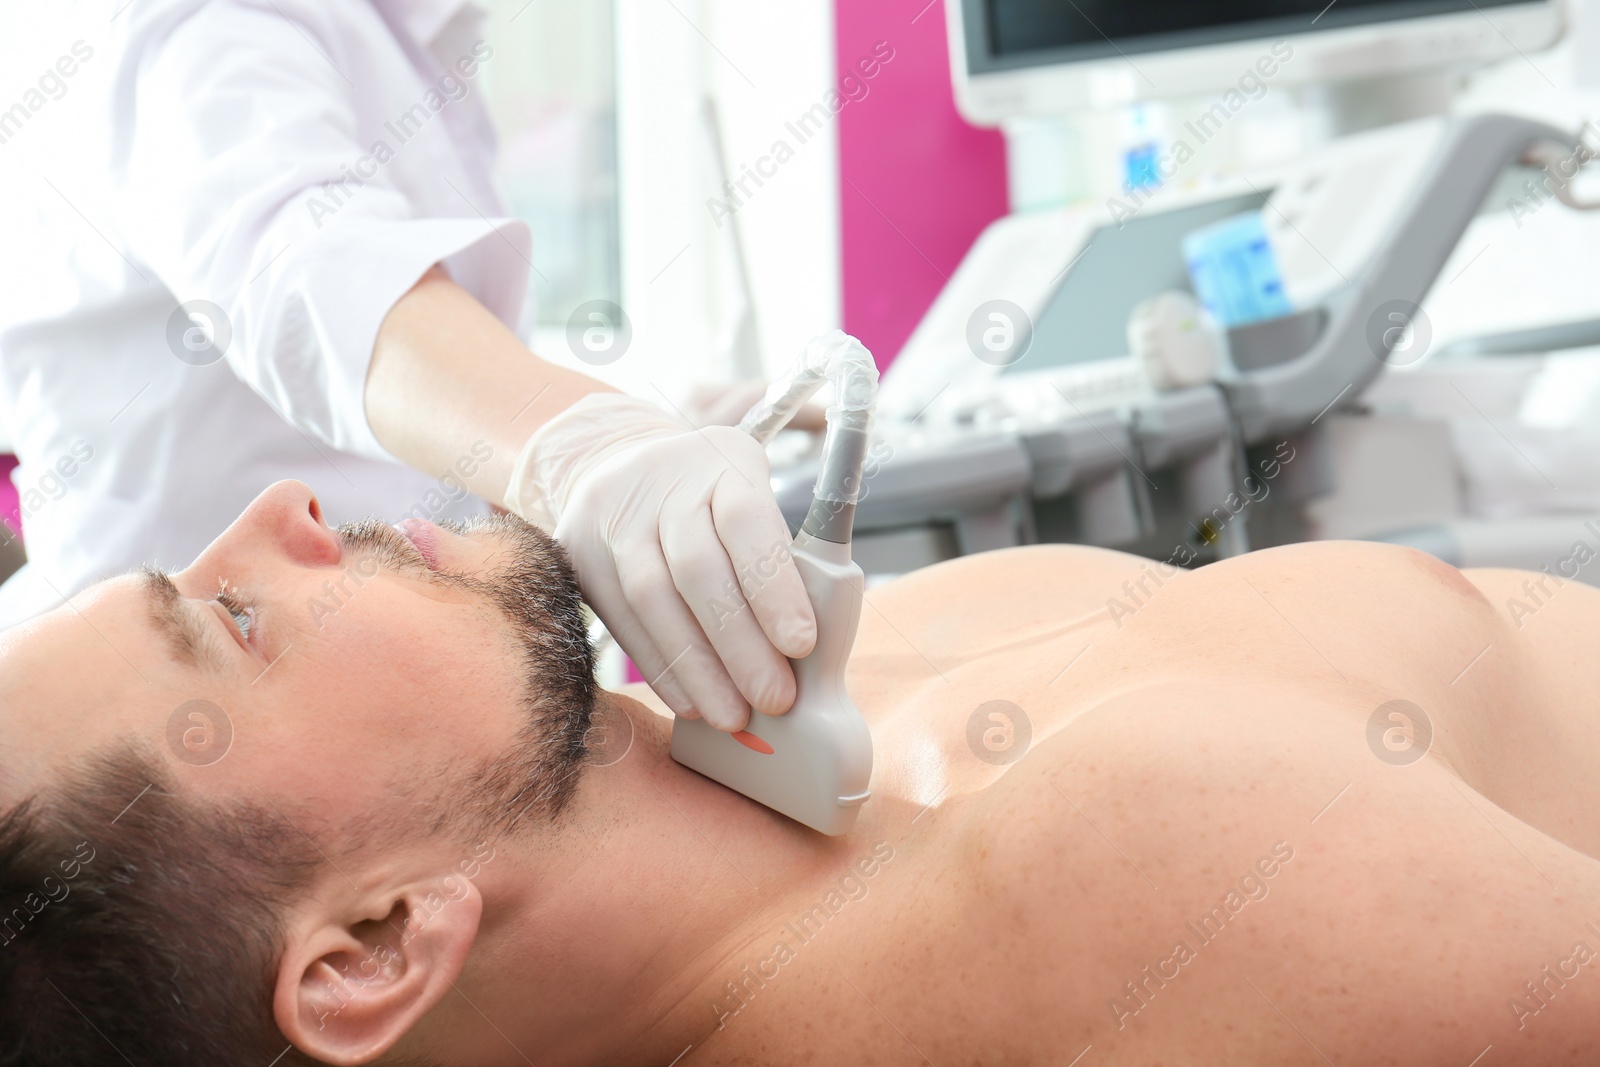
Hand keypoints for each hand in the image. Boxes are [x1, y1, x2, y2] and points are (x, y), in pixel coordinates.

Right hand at [505, 394, 816, 730]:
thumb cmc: (716, 499)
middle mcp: (661, 482)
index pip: (748, 522)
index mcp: (722, 462)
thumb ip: (778, 557)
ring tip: (731, 714)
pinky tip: (690, 701)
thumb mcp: (754, 498)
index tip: (802, 646)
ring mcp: (612, 516)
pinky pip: (620, 619)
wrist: (627, 467)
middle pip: (697, 569)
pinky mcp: (578, 552)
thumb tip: (801, 653)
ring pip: (652, 599)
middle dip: (739, 645)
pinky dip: (660, 667)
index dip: (774, 588)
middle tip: (774, 698)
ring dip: (697, 667)